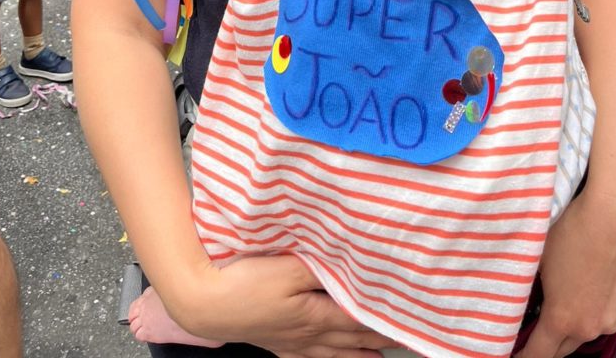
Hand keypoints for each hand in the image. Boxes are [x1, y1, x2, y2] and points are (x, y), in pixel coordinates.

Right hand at [182, 254, 392, 357]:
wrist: (203, 302)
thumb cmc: (245, 281)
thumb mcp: (289, 266)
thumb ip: (323, 266)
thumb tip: (354, 266)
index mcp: (316, 316)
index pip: (361, 319)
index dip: (388, 319)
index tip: (411, 316)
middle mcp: (308, 335)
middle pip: (353, 339)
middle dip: (381, 339)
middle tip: (407, 339)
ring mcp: (290, 343)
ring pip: (333, 353)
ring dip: (359, 354)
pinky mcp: (274, 344)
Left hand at [515, 192, 615, 357]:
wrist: (615, 214)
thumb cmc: (571, 232)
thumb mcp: (538, 258)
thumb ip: (530, 288)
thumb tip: (519, 296)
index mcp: (563, 320)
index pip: (538, 354)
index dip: (522, 356)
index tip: (513, 353)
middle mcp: (591, 328)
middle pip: (563, 349)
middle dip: (546, 344)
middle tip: (531, 331)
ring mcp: (614, 319)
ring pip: (586, 333)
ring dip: (571, 328)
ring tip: (559, 306)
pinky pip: (604, 317)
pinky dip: (592, 312)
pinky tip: (585, 289)